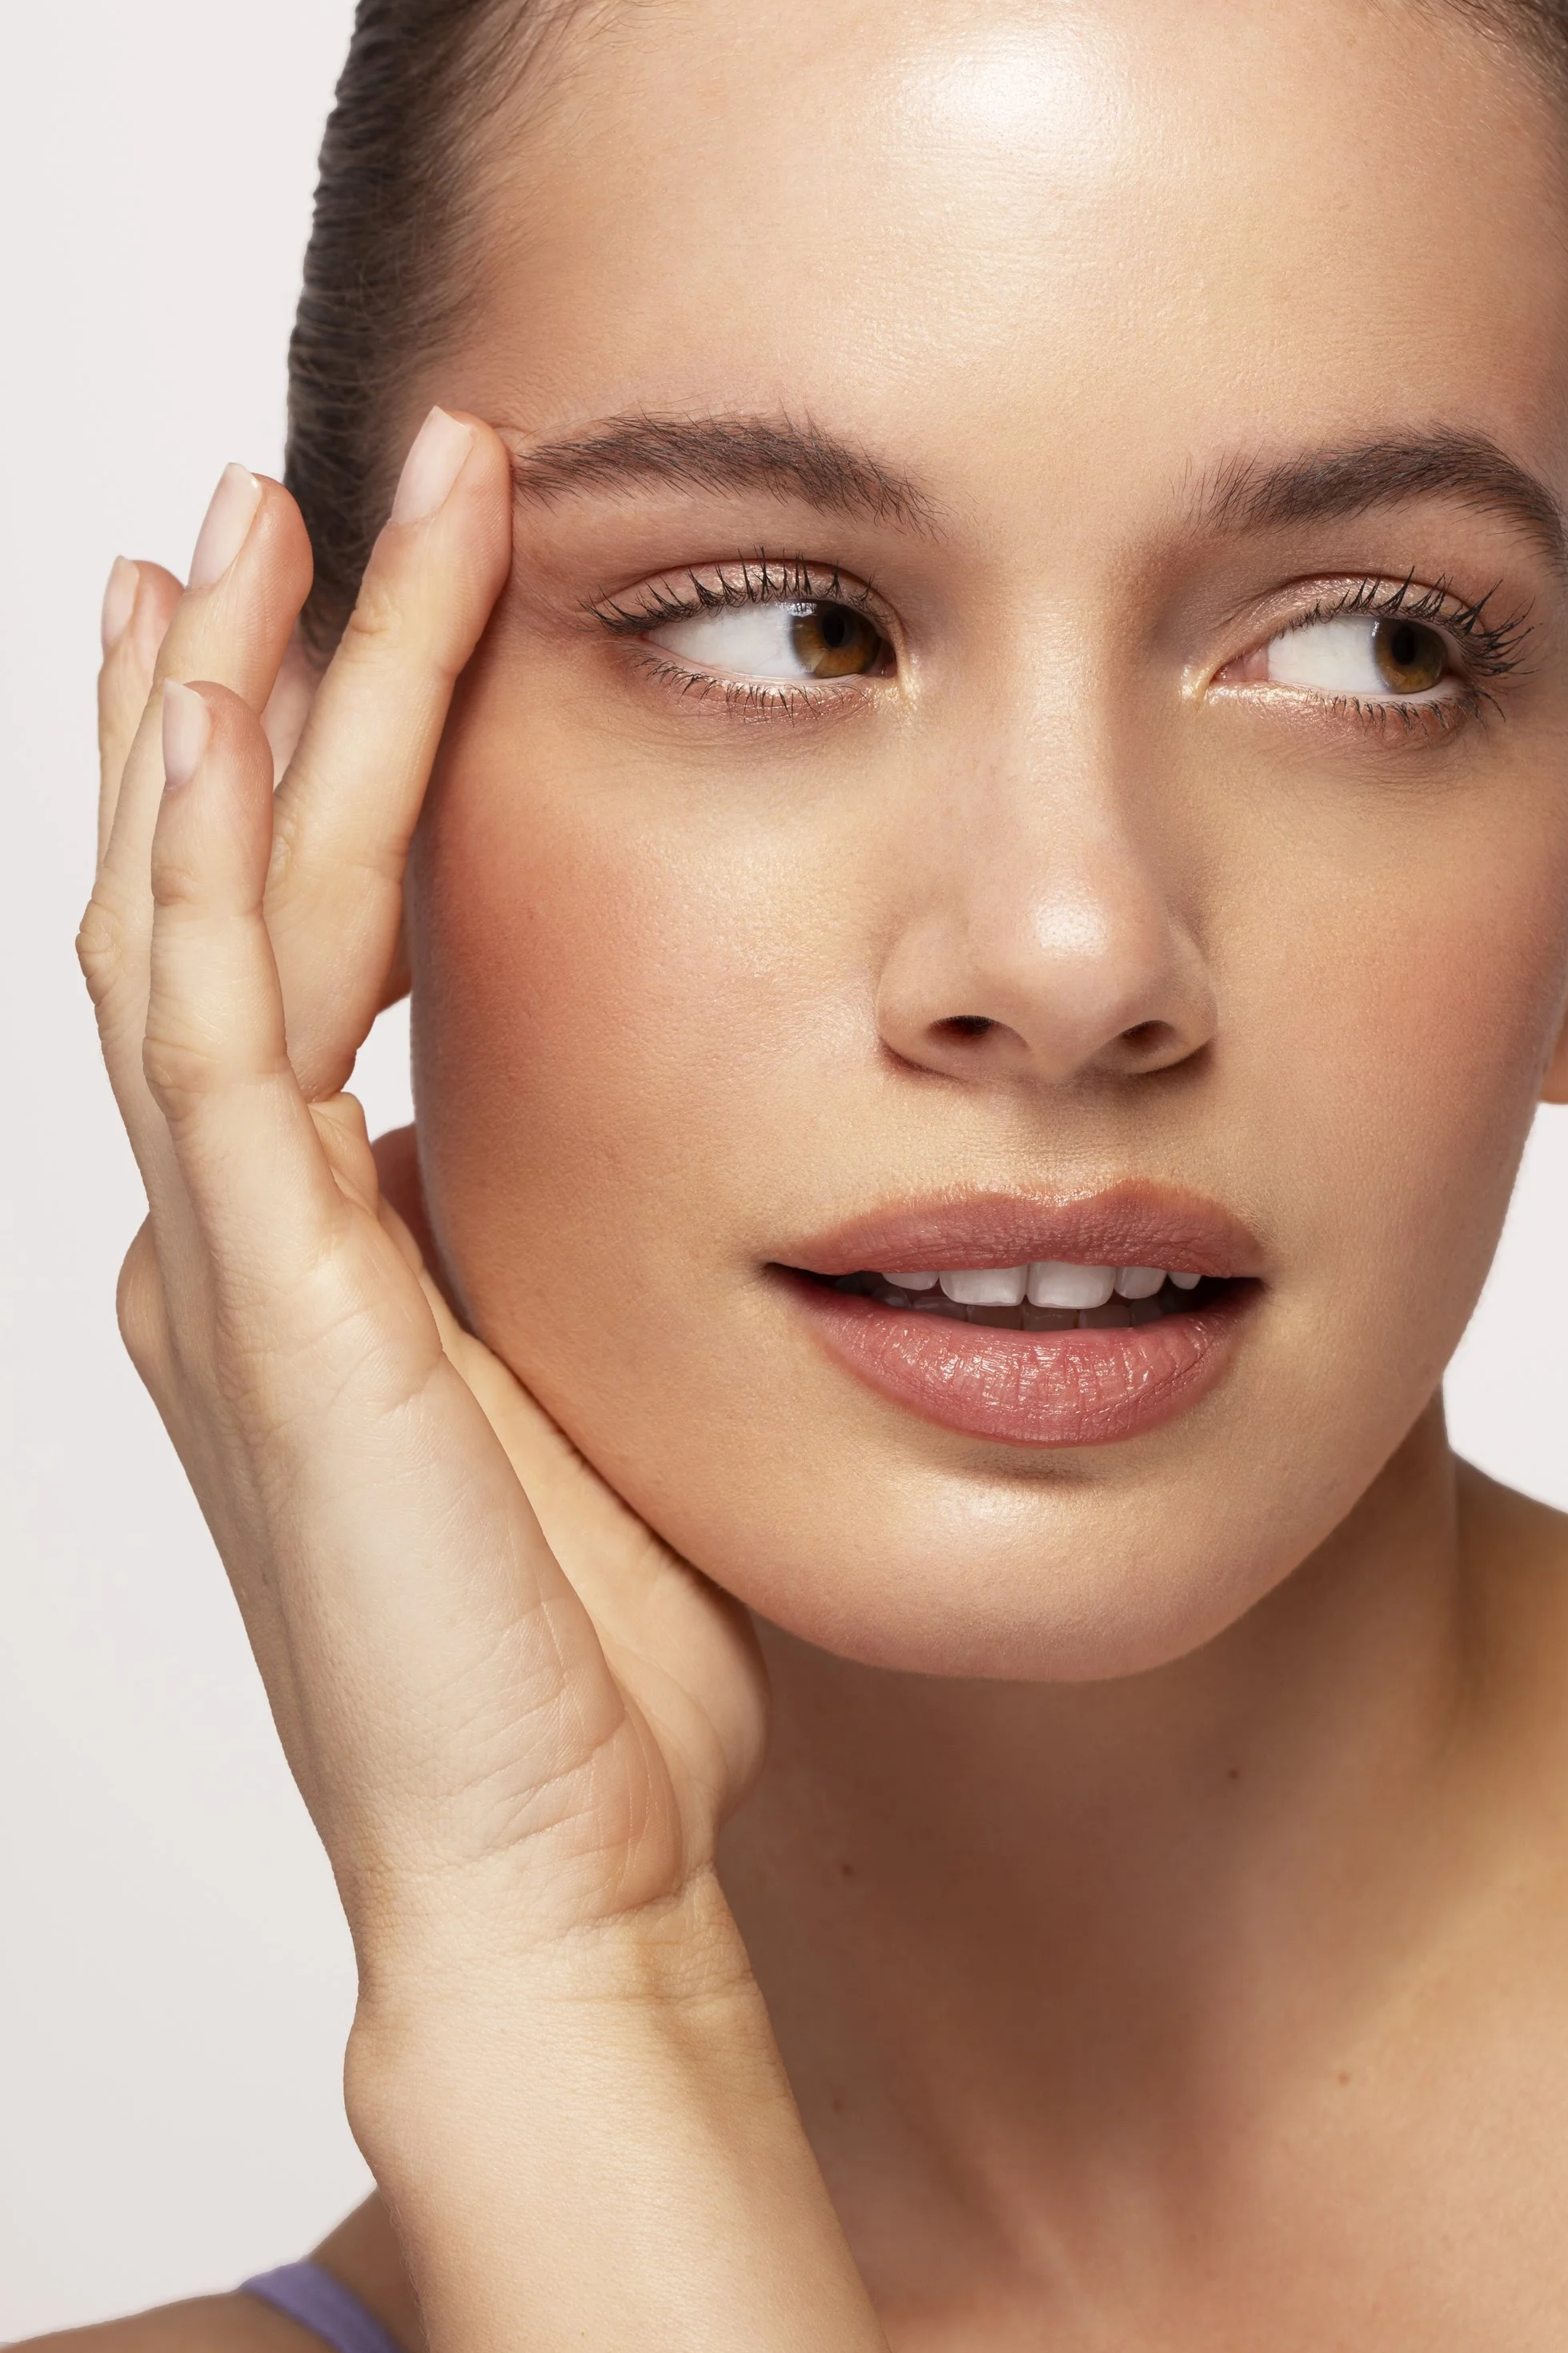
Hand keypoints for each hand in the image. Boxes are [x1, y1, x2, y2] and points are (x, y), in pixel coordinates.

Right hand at [78, 420, 766, 2010]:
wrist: (554, 1857)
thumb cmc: (588, 1663)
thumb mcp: (566, 1399)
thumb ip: (528, 1267)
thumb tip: (548, 1158)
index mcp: (301, 1254)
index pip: (290, 955)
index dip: (291, 783)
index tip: (315, 631)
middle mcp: (230, 1235)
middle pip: (214, 892)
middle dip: (236, 686)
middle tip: (269, 495)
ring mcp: (229, 1257)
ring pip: (194, 912)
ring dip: (220, 709)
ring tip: (247, 521)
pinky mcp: (273, 1292)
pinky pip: (214, 1021)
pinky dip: (206, 853)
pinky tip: (208, 699)